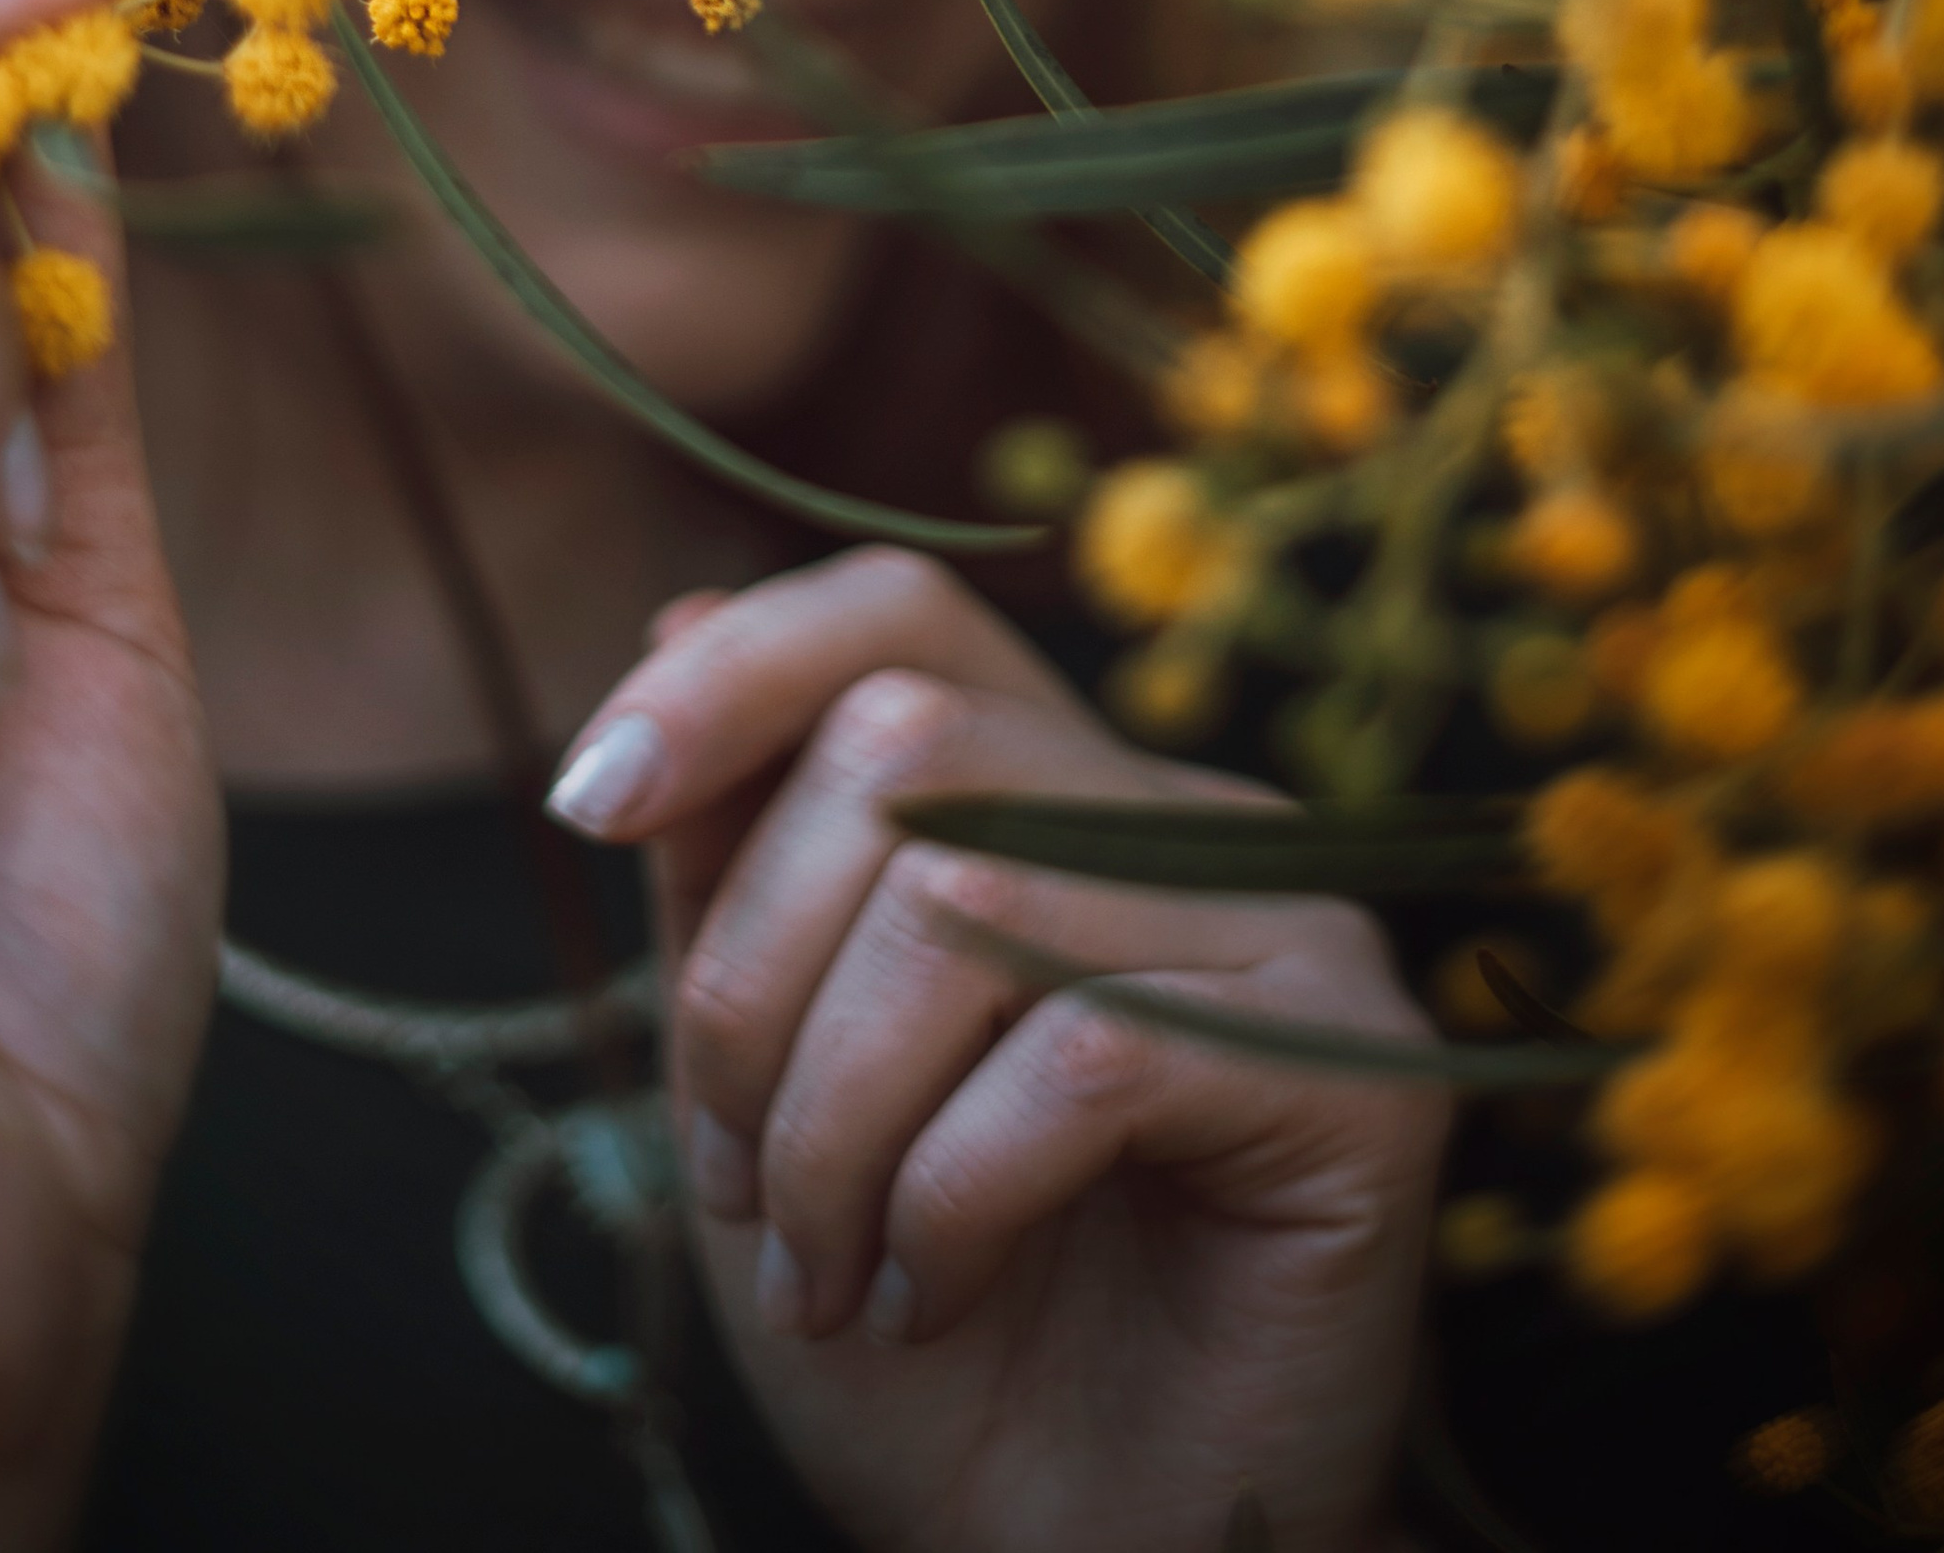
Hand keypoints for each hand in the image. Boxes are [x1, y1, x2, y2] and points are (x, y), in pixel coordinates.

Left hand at [548, 549, 1441, 1552]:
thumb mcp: (764, 1081)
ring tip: (831, 1270)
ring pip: (971, 899)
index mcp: (1053, 795)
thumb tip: (677, 610)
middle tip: (747, 1186)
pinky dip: (956, 1197)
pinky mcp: (1355, 1069)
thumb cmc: (922, 1333)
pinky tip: (938, 1295)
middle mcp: (1185, 824)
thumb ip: (735, 860)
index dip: (732, 675)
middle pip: (903, 739)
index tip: (588, 806)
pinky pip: (1085, 1055)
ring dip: (835, 1121)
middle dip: (756, 980)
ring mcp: (1289, 930)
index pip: (901, 612)